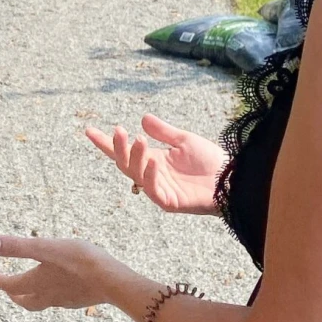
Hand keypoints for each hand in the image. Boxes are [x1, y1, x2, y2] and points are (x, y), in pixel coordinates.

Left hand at [0, 234, 130, 310]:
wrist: (113, 281)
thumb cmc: (79, 261)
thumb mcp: (46, 248)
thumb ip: (18, 246)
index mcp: (37, 283)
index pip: (11, 285)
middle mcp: (49, 295)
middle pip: (26, 301)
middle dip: (15, 295)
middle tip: (9, 290)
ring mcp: (66, 299)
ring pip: (44, 302)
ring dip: (34, 296)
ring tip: (34, 287)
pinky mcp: (82, 299)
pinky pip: (62, 299)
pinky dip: (54, 294)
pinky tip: (63, 286)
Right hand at [84, 114, 224, 214]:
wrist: (232, 178)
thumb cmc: (211, 161)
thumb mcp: (184, 140)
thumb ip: (163, 132)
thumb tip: (143, 119)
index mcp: (154, 161)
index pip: (124, 152)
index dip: (106, 143)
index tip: (89, 130)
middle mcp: (152, 176)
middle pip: (125, 163)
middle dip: (118, 148)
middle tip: (120, 131)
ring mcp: (160, 190)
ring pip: (136, 174)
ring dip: (135, 157)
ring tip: (139, 139)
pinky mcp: (170, 202)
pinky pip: (153, 190)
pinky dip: (150, 176)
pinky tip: (152, 162)